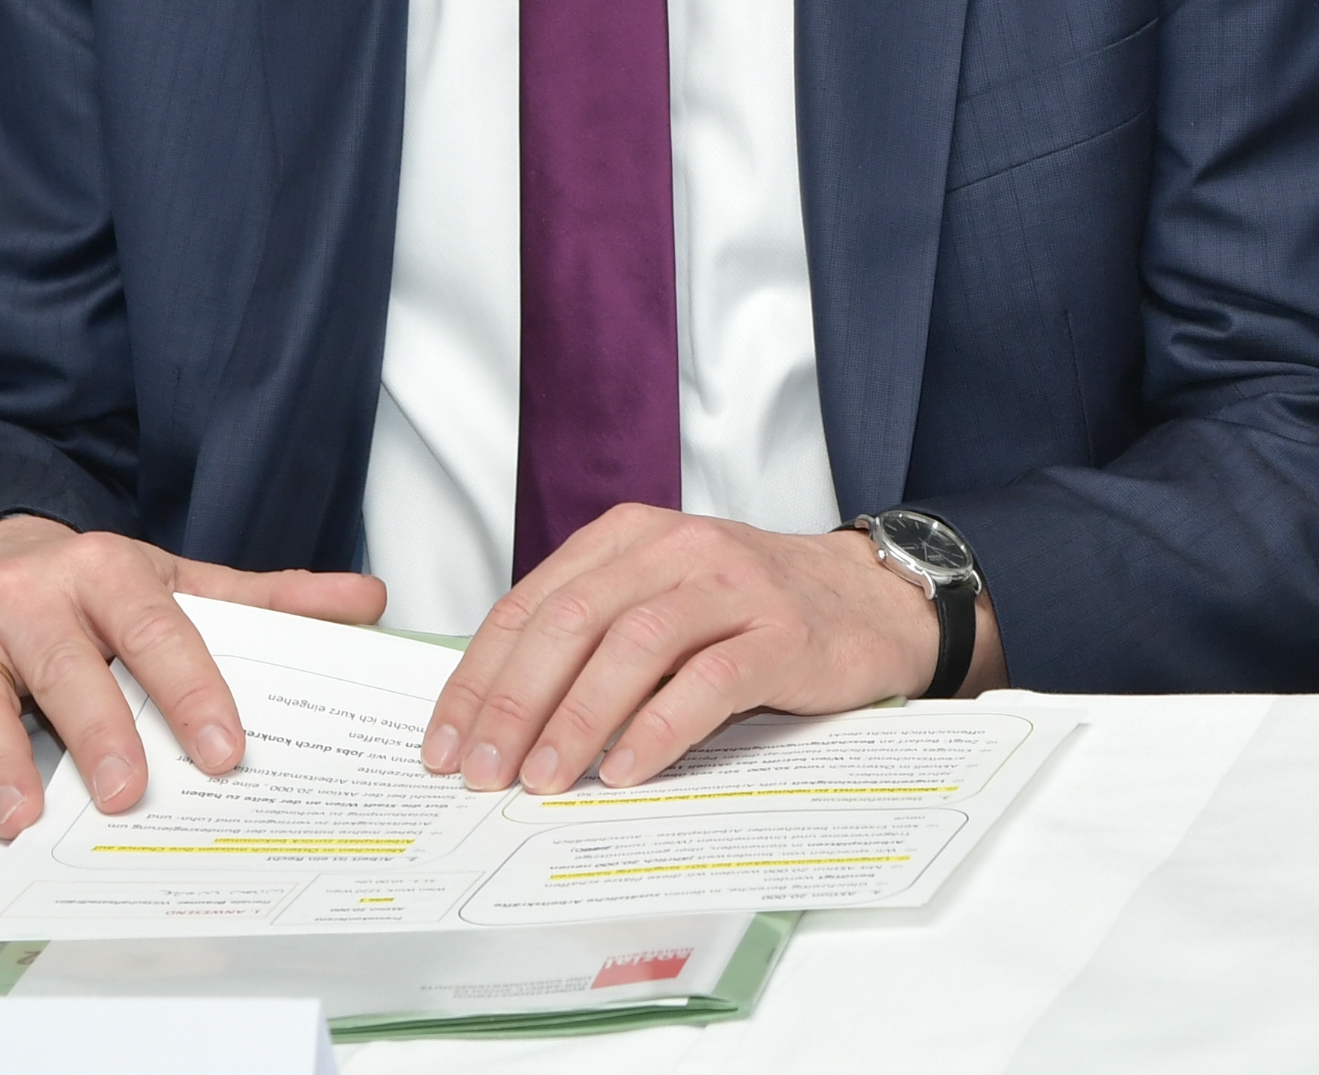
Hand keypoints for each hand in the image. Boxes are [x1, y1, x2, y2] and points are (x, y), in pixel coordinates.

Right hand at [0, 516, 388, 839]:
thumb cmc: (88, 585)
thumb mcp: (176, 580)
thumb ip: (268, 598)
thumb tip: (367, 602)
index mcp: (105, 569)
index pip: (156, 629)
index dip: (192, 691)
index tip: (224, 752)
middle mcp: (28, 596)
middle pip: (65, 667)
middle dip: (98, 732)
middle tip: (132, 794)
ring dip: (0, 763)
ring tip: (25, 821)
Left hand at [420, 507, 1005, 794]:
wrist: (871, 601)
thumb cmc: (753, 613)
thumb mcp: (662, 602)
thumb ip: (593, 636)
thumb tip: (500, 718)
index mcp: (630, 538)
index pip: (531, 605)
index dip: (480, 678)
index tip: (446, 743)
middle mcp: (676, 549)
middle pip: (572, 621)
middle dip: (515, 703)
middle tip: (484, 772)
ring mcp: (732, 587)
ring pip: (634, 646)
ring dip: (578, 718)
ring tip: (546, 780)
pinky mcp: (782, 633)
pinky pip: (709, 680)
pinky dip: (660, 727)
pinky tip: (628, 770)